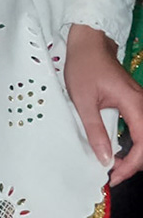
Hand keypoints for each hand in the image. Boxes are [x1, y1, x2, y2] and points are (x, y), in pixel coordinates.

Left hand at [64, 23, 142, 183]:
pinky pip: (140, 129)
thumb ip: (94, 130)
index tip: (114, 175)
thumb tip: (105, 158)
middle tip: (113, 174)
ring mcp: (142, 104)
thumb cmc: (84, 67)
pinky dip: (133, 144)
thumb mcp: (83, 100)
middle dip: (134, 163)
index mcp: (134, 104)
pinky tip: (117, 150)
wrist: (89, 44)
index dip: (131, 165)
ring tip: (114, 165)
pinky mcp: (136, 104)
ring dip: (134, 155)